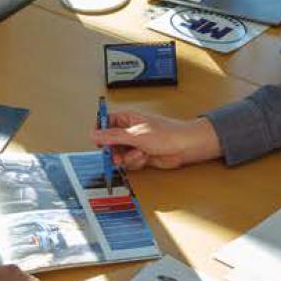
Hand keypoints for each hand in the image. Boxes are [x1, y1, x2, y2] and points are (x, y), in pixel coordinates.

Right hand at [90, 110, 221, 170]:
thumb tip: (95, 134)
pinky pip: (129, 162)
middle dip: (114, 151)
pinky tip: (146, 157)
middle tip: (118, 156)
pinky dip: (136, 162)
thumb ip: (113, 136)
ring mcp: (135, 143)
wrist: (185, 147)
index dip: (99, 133)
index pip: (104, 122)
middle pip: (110, 142)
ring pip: (119, 154)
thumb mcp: (136, 135)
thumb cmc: (167, 134)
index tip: (99, 143)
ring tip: (140, 154)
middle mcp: (129, 130)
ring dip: (128, 157)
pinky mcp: (141, 155)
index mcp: (126, 118)